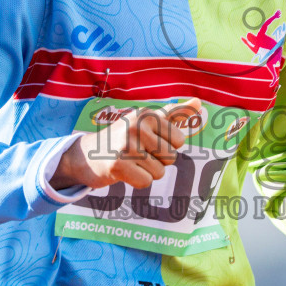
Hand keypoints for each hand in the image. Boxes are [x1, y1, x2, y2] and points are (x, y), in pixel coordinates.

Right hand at [51, 98, 203, 190]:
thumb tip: (198, 103)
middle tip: (137, 153)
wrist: (87, 155)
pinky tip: (124, 171)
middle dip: (157, 160)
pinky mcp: (118, 165)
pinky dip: (137, 181)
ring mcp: (126, 145)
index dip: (167, 146)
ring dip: (147, 171)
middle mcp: (137, 126)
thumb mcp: (147, 121)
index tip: (149, 141)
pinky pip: (146, 182)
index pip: (180, 140)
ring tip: (130, 161)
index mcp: (147, 114)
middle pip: (171, 158)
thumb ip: (173, 114)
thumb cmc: (124, 138)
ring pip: (160, 172)